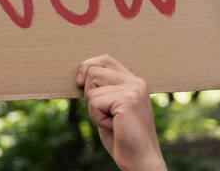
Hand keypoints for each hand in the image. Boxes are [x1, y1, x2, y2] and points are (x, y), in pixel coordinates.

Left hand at [76, 55, 165, 170]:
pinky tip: (114, 126)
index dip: (87, 67)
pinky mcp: (127, 100)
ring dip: (94, 109)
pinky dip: (98, 118)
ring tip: (112, 120)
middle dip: (89, 93)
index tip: (79, 82)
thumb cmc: (122, 137)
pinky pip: (94, 103)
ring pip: (91, 87)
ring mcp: (133, 89)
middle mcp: (136, 81)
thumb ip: (101, 89)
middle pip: (92, 70)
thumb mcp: (109, 107)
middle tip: (106, 113)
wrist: (140, 160)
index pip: (105, 59)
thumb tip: (80, 76)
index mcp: (133, 81)